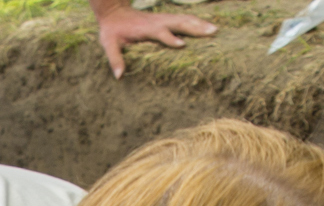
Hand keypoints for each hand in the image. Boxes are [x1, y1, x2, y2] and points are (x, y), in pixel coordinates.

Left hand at [96, 5, 215, 76]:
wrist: (114, 12)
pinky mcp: (165, 19)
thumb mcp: (108, 44)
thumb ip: (115, 58)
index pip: (160, 33)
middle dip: (194, 28)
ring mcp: (162, 19)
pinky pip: (183, 19)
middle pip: (178, 23)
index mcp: (145, 29)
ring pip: (184, 19)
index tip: (182, 45)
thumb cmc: (112, 31)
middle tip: (211, 33)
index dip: (170, 38)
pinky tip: (207, 26)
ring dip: (199, 23)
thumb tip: (119, 76)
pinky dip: (196, 21)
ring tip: (215, 30)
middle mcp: (157, 22)